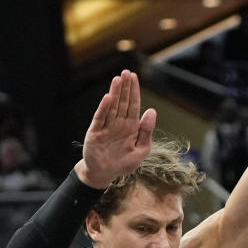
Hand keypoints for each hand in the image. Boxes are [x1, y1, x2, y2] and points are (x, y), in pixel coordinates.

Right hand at [76, 70, 156, 188]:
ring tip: (118, 79)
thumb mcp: (141, 150)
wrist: (104, 174)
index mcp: (131, 127)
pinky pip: (100, 118)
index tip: (135, 77)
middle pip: (123, 102)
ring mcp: (107, 126)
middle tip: (126, 72)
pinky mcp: (96, 132)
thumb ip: (147, 132)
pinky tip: (108, 97)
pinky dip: (104, 108)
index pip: (134, 105)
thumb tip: (152, 111)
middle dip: (125, 87)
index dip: (134, 91)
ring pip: (112, 106)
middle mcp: (119, 123)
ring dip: (115, 93)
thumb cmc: (123, 163)